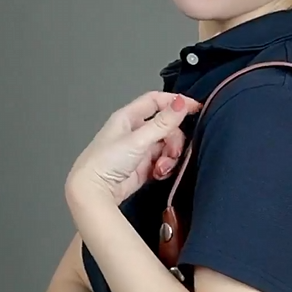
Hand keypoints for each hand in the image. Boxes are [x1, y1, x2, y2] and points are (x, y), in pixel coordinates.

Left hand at [66, 91, 201, 204]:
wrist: (95, 191)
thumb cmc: (106, 162)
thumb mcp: (138, 140)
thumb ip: (163, 123)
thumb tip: (181, 103)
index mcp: (128, 117)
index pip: (156, 101)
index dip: (175, 102)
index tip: (196, 108)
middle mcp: (135, 131)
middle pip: (166, 127)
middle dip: (174, 140)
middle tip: (173, 152)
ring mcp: (140, 149)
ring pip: (167, 146)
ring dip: (170, 157)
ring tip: (161, 167)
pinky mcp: (143, 166)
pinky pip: (163, 162)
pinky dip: (165, 168)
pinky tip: (158, 174)